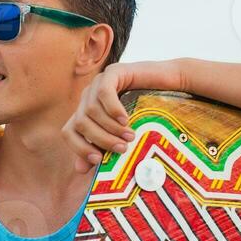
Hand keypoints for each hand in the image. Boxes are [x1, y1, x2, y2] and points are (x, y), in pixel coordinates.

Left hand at [63, 60, 182, 172]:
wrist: (172, 85)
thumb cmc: (149, 114)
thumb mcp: (122, 136)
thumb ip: (102, 149)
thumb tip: (80, 169)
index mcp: (85, 113)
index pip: (68, 132)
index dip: (79, 148)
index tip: (98, 161)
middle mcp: (87, 97)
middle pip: (80, 123)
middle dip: (101, 139)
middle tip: (122, 149)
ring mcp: (98, 83)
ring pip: (91, 110)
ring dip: (111, 127)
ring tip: (130, 136)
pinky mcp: (112, 72)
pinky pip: (103, 92)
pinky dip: (113, 109)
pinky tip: (126, 119)